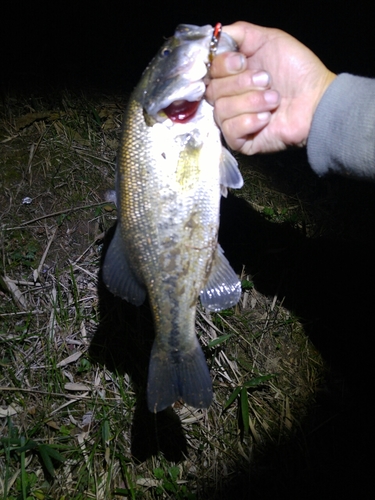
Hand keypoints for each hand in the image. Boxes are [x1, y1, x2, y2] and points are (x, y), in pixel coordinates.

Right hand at [206, 21, 335, 154]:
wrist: (316, 101)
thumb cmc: (298, 72)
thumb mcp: (270, 40)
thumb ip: (240, 33)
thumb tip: (216, 36)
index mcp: (232, 75)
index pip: (210, 71)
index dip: (223, 66)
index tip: (243, 62)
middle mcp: (229, 98)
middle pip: (213, 91)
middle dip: (242, 84)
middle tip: (267, 81)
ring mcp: (234, 121)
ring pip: (221, 110)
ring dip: (251, 102)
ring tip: (274, 100)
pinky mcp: (240, 141)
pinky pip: (230, 131)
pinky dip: (249, 121)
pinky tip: (267, 119)